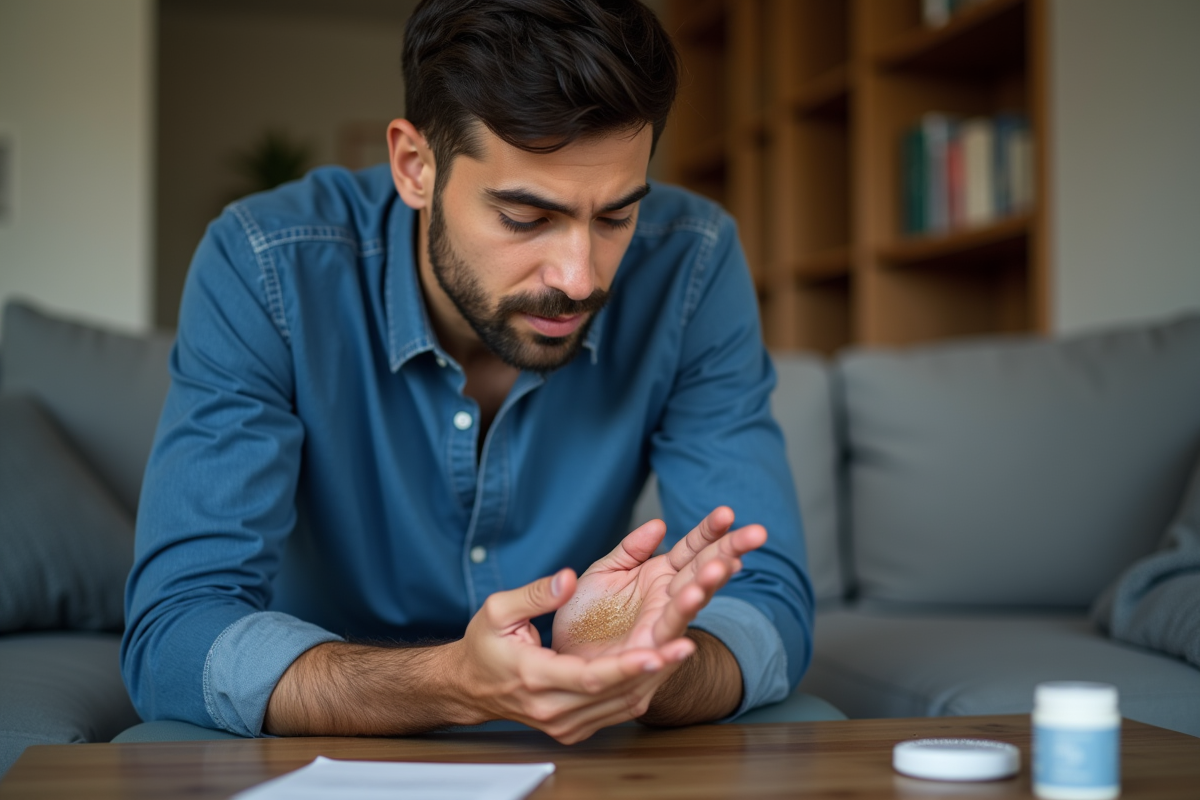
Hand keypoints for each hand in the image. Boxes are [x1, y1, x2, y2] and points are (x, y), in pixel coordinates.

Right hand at [449, 567, 693, 742]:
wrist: (470, 687)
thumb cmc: (483, 647)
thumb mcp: (498, 611)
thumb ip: (536, 594)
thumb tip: (568, 577)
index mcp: (534, 677)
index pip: (588, 677)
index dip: (625, 666)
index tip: (655, 651)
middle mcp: (552, 708)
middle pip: (614, 694)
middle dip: (653, 670)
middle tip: (685, 646)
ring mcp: (565, 723)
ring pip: (620, 707)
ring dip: (653, 680)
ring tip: (682, 651)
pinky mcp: (574, 728)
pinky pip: (615, 712)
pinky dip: (640, 690)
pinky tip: (660, 667)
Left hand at [551, 507, 766, 659]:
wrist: (565, 656)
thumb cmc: (586, 614)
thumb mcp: (605, 572)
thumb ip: (632, 549)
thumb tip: (660, 524)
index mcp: (659, 573)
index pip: (692, 547)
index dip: (710, 531)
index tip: (727, 513)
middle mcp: (668, 598)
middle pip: (705, 570)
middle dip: (730, 551)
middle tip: (756, 533)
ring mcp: (662, 626)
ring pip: (690, 605)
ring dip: (706, 587)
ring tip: (718, 569)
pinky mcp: (647, 654)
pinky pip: (662, 647)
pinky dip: (676, 647)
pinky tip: (687, 643)